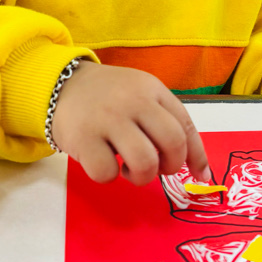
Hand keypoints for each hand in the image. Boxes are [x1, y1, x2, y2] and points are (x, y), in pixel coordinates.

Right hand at [50, 61, 210, 186]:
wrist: (59, 85)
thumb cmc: (108, 98)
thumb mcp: (141, 96)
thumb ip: (168, 125)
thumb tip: (202, 174)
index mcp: (152, 89)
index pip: (186, 126)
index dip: (197, 156)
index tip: (201, 177)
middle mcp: (134, 101)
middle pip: (172, 144)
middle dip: (170, 167)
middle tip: (156, 168)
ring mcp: (108, 119)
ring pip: (145, 163)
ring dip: (141, 177)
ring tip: (128, 168)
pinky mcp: (84, 138)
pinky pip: (108, 173)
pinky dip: (109, 176)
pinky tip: (103, 161)